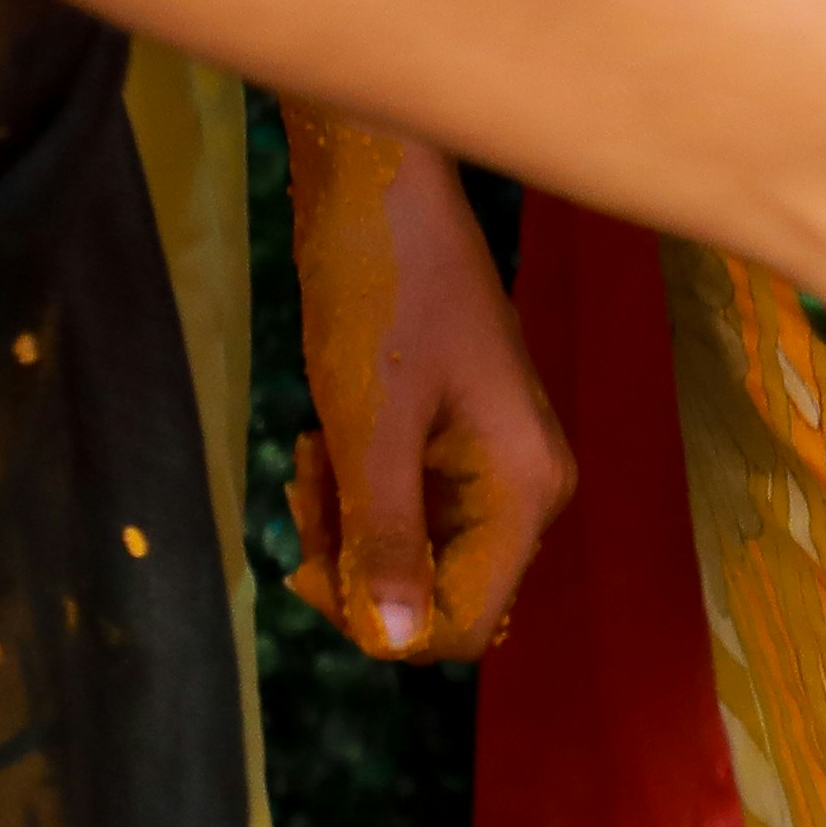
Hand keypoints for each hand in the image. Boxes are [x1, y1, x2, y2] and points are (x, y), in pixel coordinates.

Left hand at [279, 106, 568, 661]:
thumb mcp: (371, 424)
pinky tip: (320, 443)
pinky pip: (403, 506)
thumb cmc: (382, 294)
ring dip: (344, 524)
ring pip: (411, 550)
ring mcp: (490, 463)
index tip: (309, 565)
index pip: (467, 620)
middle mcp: (524, 487)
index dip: (383, 621)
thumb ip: (385, 535)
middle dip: (355, 564)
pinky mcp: (455, 439)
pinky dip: (353, 492)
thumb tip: (393, 639)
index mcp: (526, 489)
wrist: (379, 187)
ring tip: (305, 458)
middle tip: (299, 496)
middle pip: (438, 591)